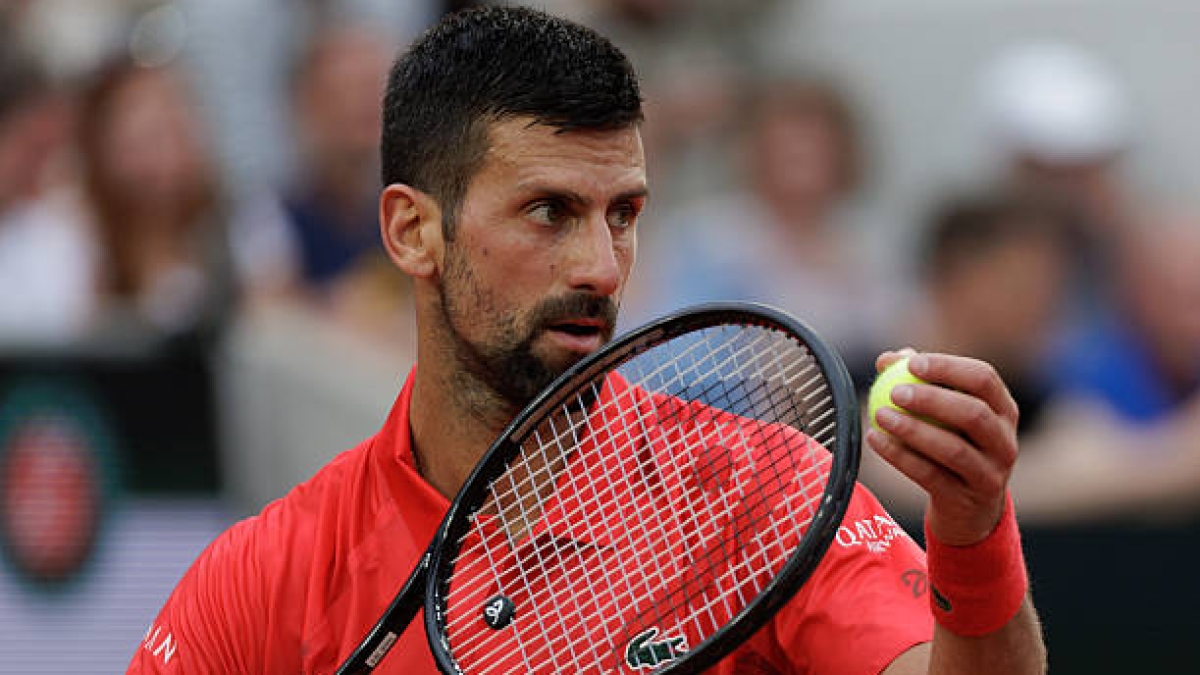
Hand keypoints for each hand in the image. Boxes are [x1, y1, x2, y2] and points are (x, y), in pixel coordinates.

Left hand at [866, 350, 1019, 545]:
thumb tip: (886, 359)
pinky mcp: (967, 499)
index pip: (984, 379)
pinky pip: (930, 475)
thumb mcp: (944, 414)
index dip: (948, 367)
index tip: (911, 363)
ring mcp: (990, 473)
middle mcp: (1004, 441)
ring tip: (880, 415)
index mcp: (1003, 410)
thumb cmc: (952, 443)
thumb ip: (919, 382)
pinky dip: (899, 456)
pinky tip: (874, 440)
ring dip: (913, 430)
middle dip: (932, 399)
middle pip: (974, 414)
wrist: (969, 508)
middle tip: (895, 392)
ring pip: (953, 449)